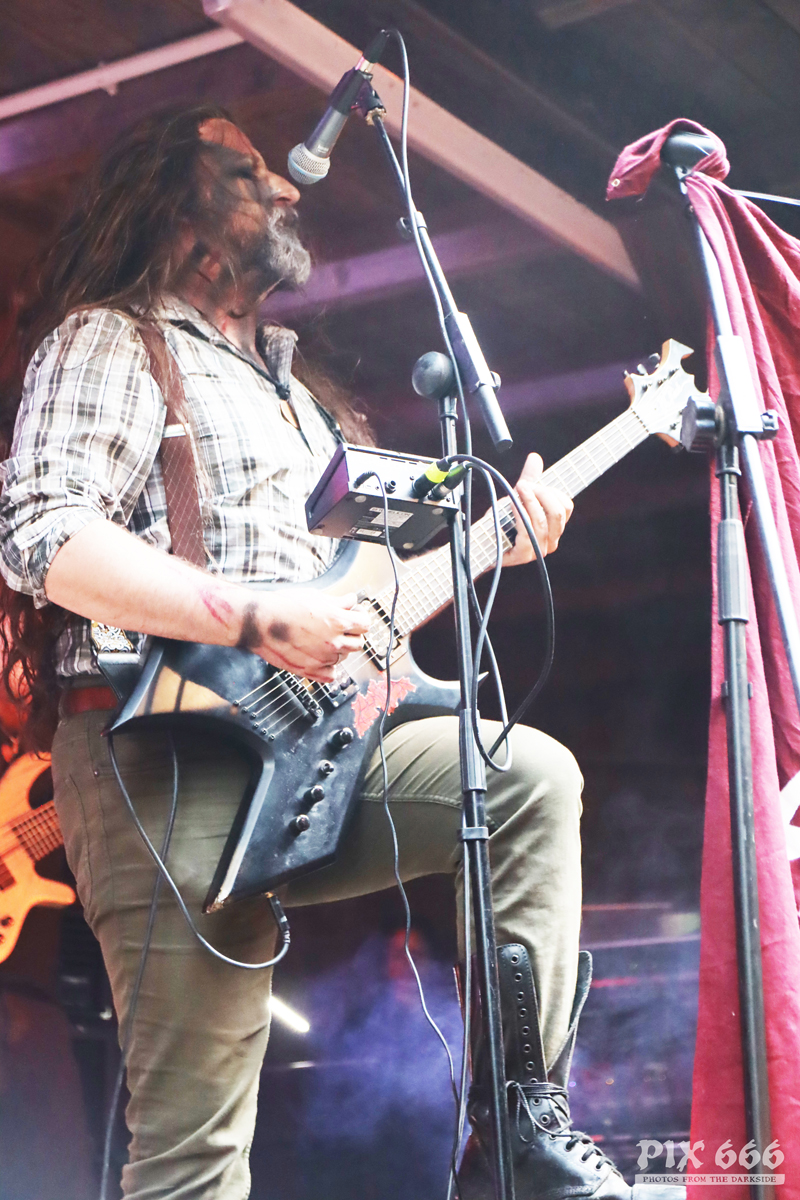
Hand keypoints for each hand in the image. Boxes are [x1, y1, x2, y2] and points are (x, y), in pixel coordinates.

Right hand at [245, 590, 369, 681]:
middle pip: (359, 643)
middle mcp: (334, 641)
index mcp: (337, 621)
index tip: (355, 617)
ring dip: (340, 650)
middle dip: (352, 635)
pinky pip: (331, 675)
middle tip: (341, 629)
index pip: (365, 624)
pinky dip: (330, 668)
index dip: (360, 619)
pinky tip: (322, 657)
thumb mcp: (315, 597)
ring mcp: (323, 658)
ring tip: (325, 640)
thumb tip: (351, 601)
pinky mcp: (310, 670)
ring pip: (344, 658)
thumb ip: (338, 602)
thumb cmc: (282, 606)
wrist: (259, 622)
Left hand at [503, 452, 573, 565]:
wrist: (483, 541)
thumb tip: (535, 457)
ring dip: (529, 502)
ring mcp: (538, 550)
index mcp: (555, 527)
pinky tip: (512, 504)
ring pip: (542, 522)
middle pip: (557, 513)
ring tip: (518, 490)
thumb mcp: (518, 497)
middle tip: (523, 485)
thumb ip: (529, 479)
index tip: (535, 484)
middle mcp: (551, 540)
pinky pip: (527, 531)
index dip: (552, 491)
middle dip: (541, 494)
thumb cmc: (503, 521)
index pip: (566, 506)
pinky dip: (521, 515)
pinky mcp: (524, 555)